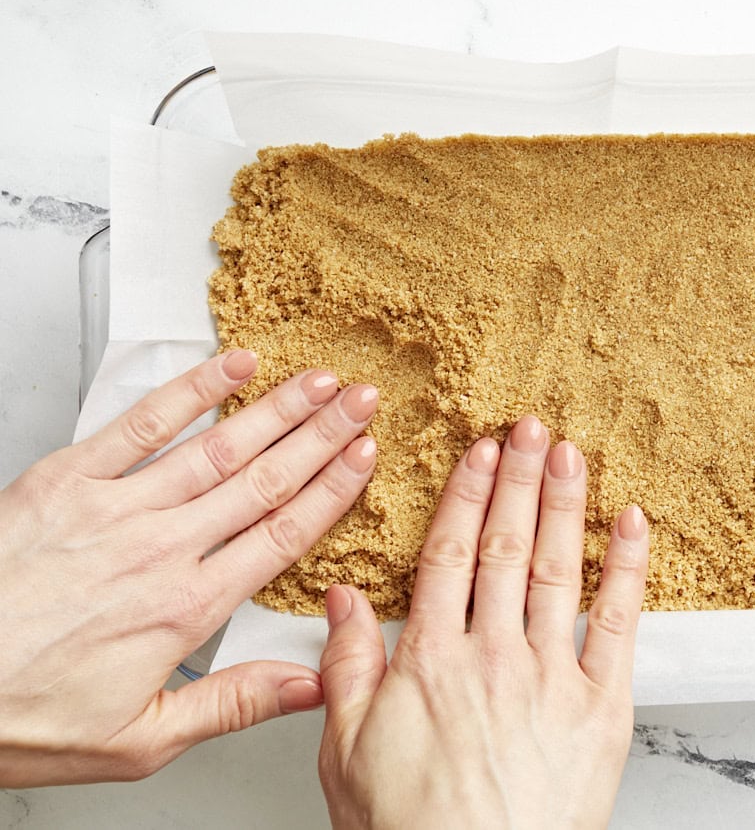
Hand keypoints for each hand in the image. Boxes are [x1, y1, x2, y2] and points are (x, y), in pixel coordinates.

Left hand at [0, 350, 377, 786]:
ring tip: (321, 380)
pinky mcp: (65, 481)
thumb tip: (310, 686)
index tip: (366, 457)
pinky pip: (142, 423)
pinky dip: (191, 389)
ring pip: (219, 448)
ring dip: (278, 409)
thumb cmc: (20, 714)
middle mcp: (162, 549)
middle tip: (366, 400)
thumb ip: (232, 705)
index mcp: (186, 609)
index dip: (334, 489)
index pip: (284, 535)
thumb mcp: (137, 742)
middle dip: (325, 434)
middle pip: (266, 481)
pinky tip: (231, 365)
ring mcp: (115, 508)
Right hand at [318, 415, 649, 829]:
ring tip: (571, 454)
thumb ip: (345, 668)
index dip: (468, 496)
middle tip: (530, 428)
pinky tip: (631, 523)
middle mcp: (493, 653)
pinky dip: (628, 568)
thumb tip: (343, 600)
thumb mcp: (346, 753)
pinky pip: (619, 622)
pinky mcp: (602, 705)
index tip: (481, 453)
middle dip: (519, 480)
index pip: (450, 554)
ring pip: (559, 568)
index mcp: (431, 659)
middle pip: (507, 546)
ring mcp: (551, 675)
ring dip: (566, 503)